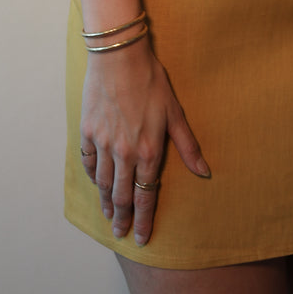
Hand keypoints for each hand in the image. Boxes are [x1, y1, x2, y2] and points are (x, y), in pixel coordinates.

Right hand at [79, 41, 209, 246]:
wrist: (119, 56)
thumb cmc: (151, 80)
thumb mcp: (175, 112)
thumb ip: (187, 146)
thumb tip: (204, 172)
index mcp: (148, 150)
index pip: (145, 195)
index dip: (144, 220)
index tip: (141, 238)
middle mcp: (124, 152)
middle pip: (121, 196)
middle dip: (122, 218)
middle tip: (121, 233)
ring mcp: (103, 143)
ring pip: (104, 183)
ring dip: (106, 202)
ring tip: (108, 215)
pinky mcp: (88, 131)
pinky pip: (89, 162)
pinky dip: (93, 176)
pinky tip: (97, 183)